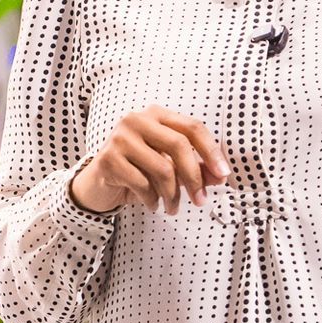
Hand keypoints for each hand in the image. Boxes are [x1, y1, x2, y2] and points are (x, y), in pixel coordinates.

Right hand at [69, 108, 227, 215]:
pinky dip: (152, 200)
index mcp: (156, 115)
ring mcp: (120, 137)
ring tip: (172, 207)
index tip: (224, 174)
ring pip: (163, 169)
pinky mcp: (108, 159)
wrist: (98, 185)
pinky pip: (143, 184)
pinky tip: (152, 204)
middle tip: (200, 201)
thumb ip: (195, 168)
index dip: (211, 151)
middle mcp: (137, 120)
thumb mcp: (168, 167)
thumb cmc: (137, 171)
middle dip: (194, 178)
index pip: (192, 127)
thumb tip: (220, 176)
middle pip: (180, 146)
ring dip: (173, 195)